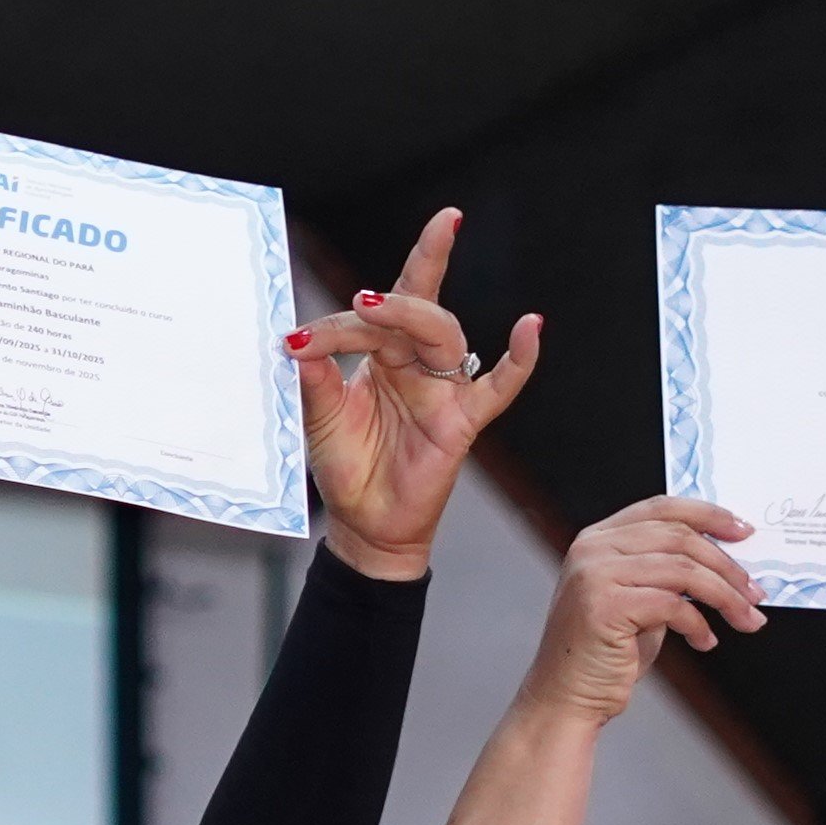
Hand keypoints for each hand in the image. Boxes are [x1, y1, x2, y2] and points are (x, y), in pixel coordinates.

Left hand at [293, 208, 544, 580]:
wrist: (365, 523)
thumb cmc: (350, 467)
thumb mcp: (322, 421)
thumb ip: (315, 382)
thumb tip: (299, 341)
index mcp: (381, 357)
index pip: (367, 324)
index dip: (335, 328)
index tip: (295, 340)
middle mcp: (415, 364)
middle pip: (415, 312)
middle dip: (391, 301)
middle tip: (359, 301)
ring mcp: (443, 389)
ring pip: (445, 336)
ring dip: (417, 315)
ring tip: (378, 307)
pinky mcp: (464, 421)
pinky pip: (500, 387)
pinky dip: (520, 360)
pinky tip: (529, 327)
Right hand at [536, 497, 761, 725]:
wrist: (567, 697)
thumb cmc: (607, 652)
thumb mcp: (639, 599)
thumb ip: (666, 569)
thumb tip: (726, 557)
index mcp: (598, 538)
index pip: (662, 508)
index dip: (709, 515)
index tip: (744, 532)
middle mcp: (591, 549)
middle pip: (679, 538)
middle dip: (727, 566)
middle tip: (756, 591)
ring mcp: (593, 576)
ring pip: (683, 571)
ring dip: (725, 597)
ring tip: (747, 619)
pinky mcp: (603, 607)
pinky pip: (672, 606)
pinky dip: (698, 625)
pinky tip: (706, 642)